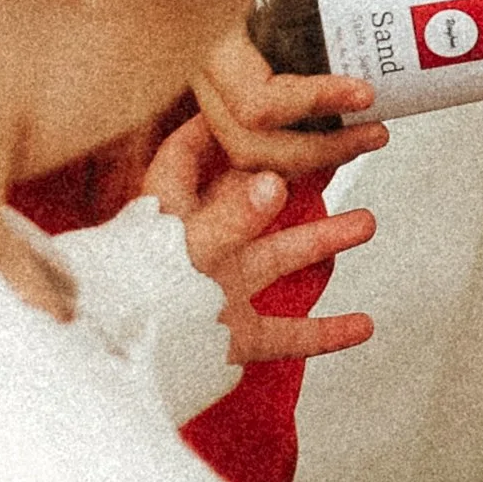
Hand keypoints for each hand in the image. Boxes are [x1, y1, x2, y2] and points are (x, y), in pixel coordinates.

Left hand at [144, 115, 376, 364]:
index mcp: (169, 217)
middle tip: (332, 156)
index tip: (246, 105)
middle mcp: (197, 248)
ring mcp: (216, 292)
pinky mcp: (230, 336)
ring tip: (365, 223)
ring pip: (278, 258)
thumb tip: (272, 182)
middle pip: (249, 201)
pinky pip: (285, 332)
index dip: (209, 128)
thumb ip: (230, 220)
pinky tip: (359, 325)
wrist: (116, 376)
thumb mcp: (185, 251)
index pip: (184, 156)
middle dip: (293, 177)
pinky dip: (323, 331)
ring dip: (322, 242)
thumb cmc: (132, 306)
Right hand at [190, 21, 388, 182]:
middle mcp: (200, 69)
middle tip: (373, 131)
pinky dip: (290, 142)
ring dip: (306, 157)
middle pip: (249, 143)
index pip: (256, 102)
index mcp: (208, 38)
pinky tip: (333, 126)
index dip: (314, 104)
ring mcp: (206, 83)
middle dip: (318, 151)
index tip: (364, 92)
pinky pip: (248, 133)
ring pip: (245, 148)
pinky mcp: (219, 85)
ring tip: (360, 137)